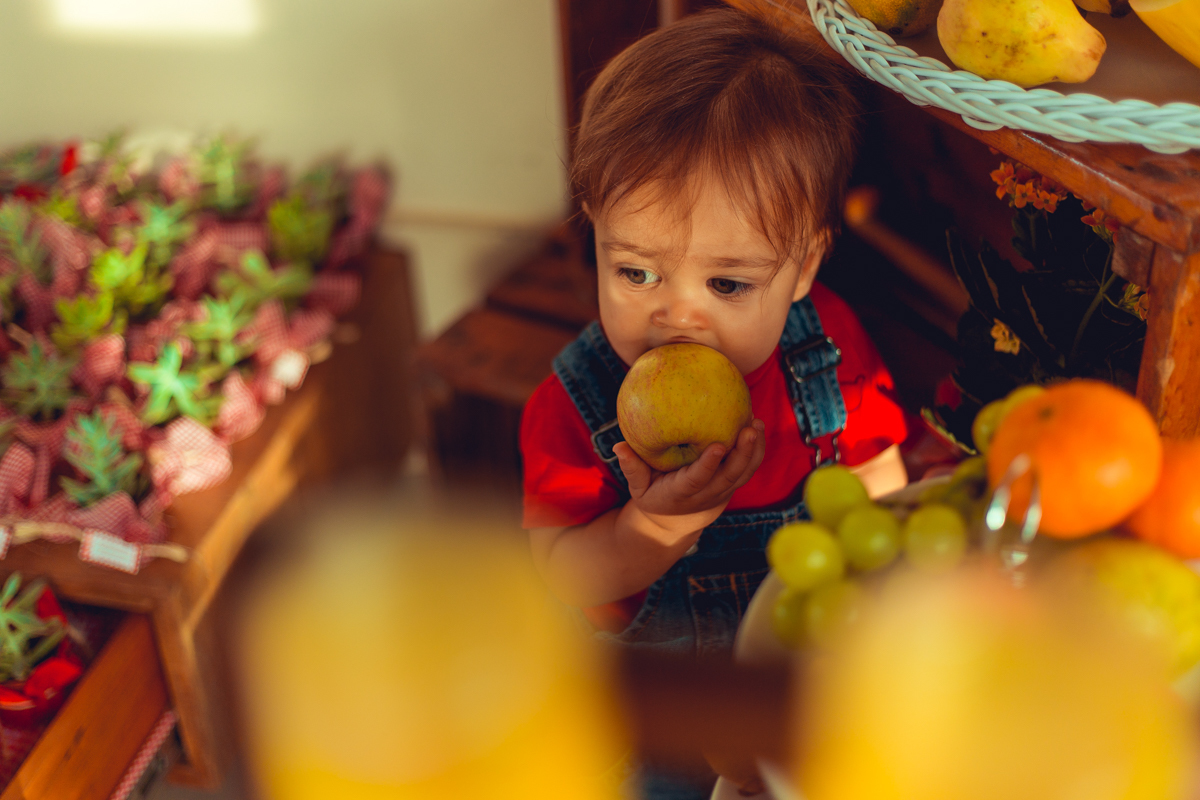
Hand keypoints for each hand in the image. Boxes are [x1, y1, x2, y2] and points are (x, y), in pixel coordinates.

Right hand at [614, 420, 765, 536]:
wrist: (675, 523)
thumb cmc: (654, 496)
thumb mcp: (638, 487)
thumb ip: (631, 468)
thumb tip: (619, 446)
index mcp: (682, 494)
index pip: (698, 480)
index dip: (709, 465)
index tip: (719, 446)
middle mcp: (706, 495)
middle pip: (729, 476)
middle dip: (742, 454)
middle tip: (749, 428)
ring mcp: (722, 491)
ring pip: (743, 473)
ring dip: (753, 450)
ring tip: (756, 423)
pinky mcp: (731, 485)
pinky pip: (747, 469)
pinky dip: (754, 450)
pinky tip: (755, 425)